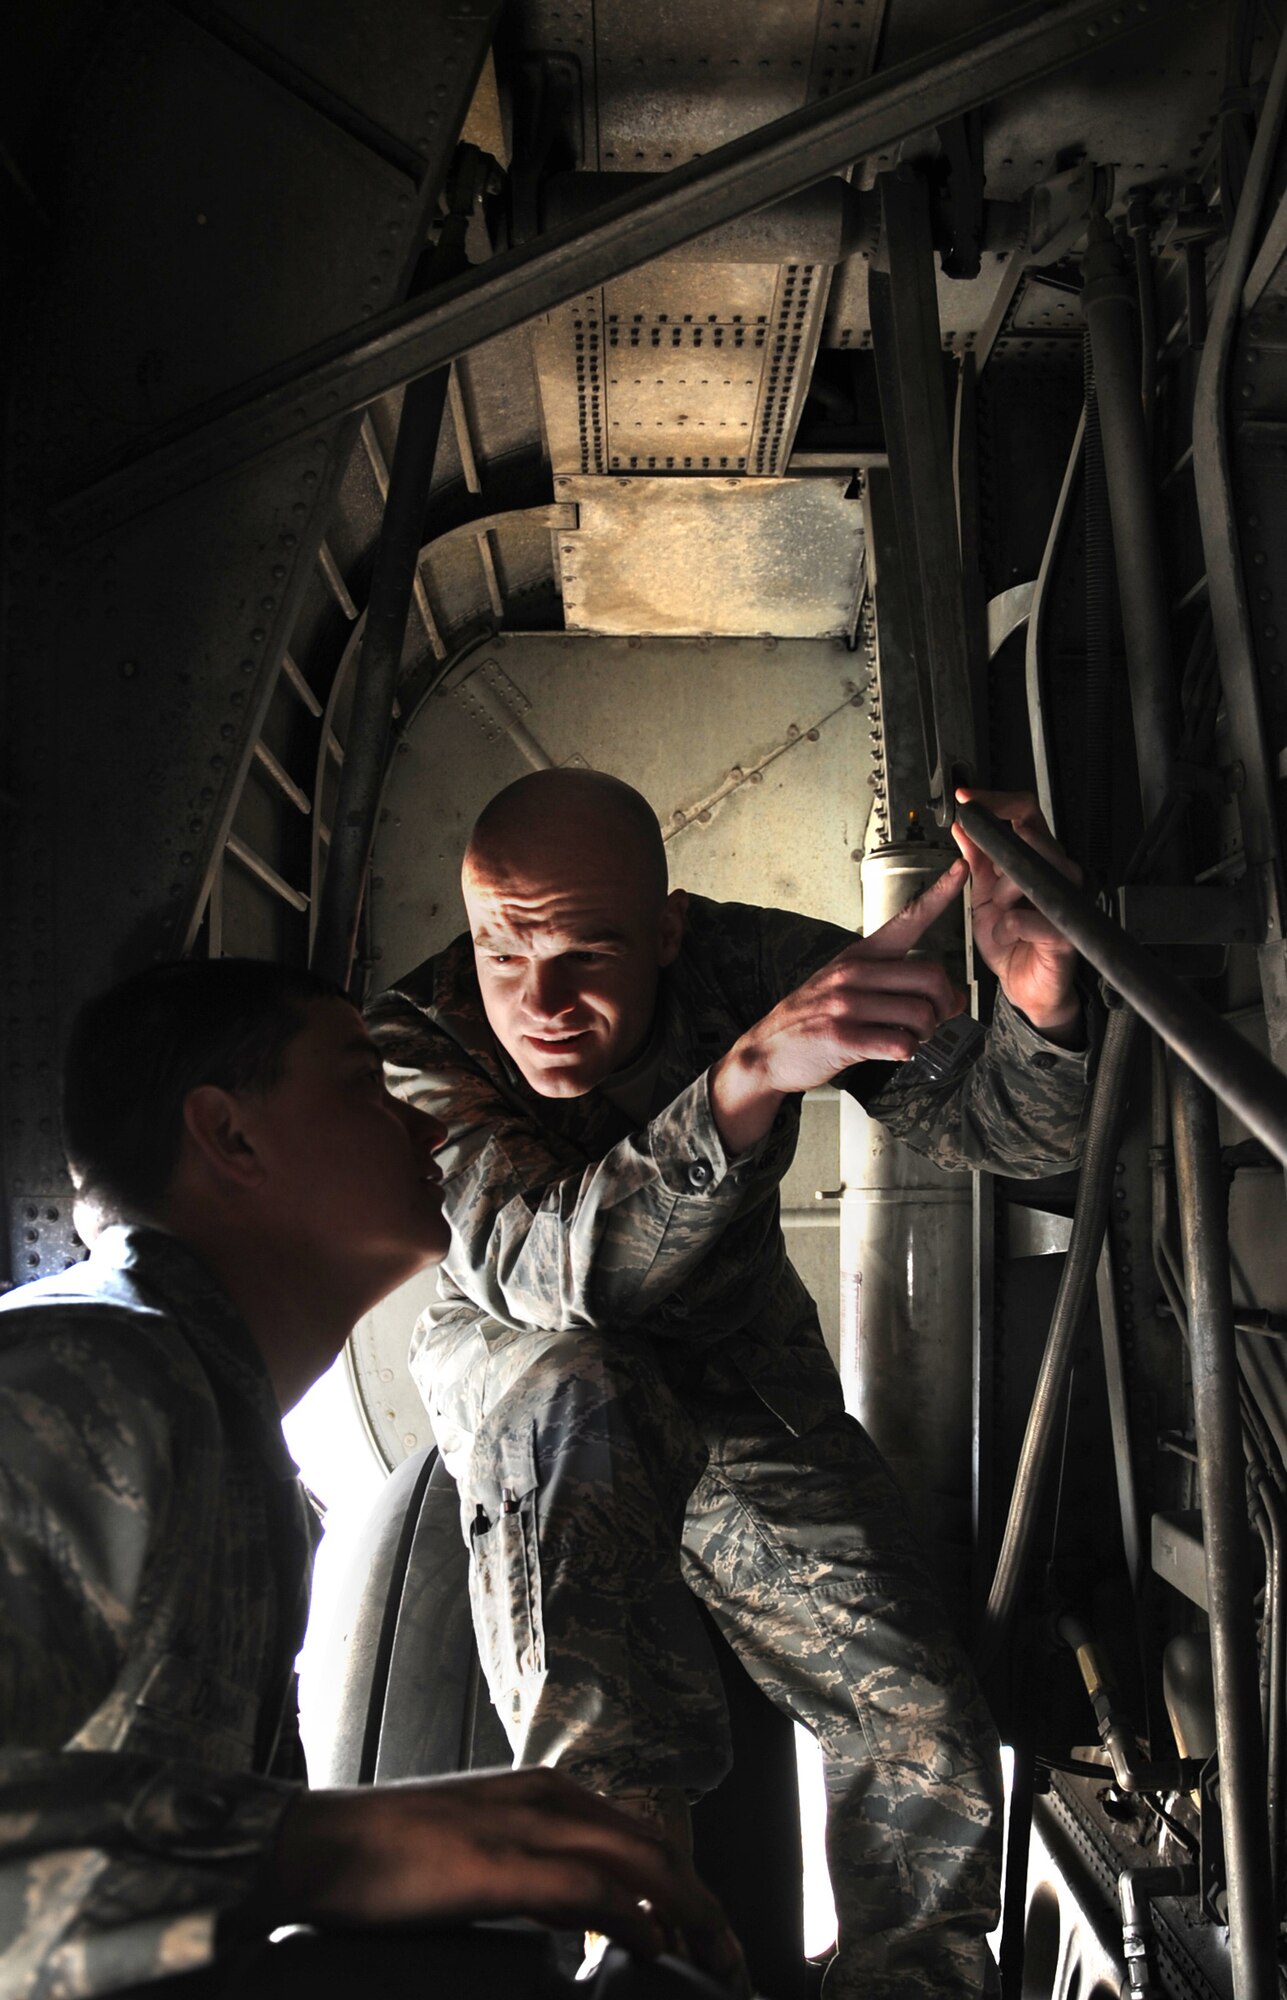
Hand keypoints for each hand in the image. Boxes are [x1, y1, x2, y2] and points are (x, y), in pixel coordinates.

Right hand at [266, 1768, 744, 1988]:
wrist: (322, 1845)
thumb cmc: (391, 1856)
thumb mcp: (483, 1850)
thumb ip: (538, 1871)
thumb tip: (592, 1916)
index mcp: (546, 1793)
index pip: (644, 1834)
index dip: (690, 1883)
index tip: (715, 1932)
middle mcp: (548, 1799)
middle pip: (657, 1847)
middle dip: (706, 1903)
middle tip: (735, 1956)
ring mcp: (525, 1829)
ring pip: (638, 1864)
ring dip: (689, 1913)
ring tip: (716, 1957)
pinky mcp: (499, 1868)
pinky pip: (588, 1889)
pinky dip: (633, 1918)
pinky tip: (653, 1947)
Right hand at [710, 856, 969, 1152]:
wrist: (768, 1050)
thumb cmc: (813, 1017)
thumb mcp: (846, 985)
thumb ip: (896, 985)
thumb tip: (950, 997)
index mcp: (860, 955)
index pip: (907, 919)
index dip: (940, 894)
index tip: (961, 868)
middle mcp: (853, 973)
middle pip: (931, 976)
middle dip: (944, 1005)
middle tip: (935, 1018)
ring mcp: (846, 1004)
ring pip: (920, 1014)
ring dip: (925, 1033)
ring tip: (908, 1037)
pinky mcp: (841, 1036)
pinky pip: (899, 1043)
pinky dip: (906, 1051)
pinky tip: (893, 1051)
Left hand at [951, 787, 1081, 1039]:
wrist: (1025, 985)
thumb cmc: (1012, 941)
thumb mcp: (983, 896)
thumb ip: (976, 861)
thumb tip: (961, 828)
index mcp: (1036, 859)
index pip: (1025, 812)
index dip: (996, 801)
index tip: (966, 799)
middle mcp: (1056, 873)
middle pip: (1032, 836)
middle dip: (997, 855)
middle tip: (984, 876)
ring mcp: (1064, 901)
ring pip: (1032, 873)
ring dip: (1002, 891)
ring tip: (997, 910)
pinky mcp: (1063, 934)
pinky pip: (1028, 919)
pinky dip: (1007, 926)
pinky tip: (1004, 934)